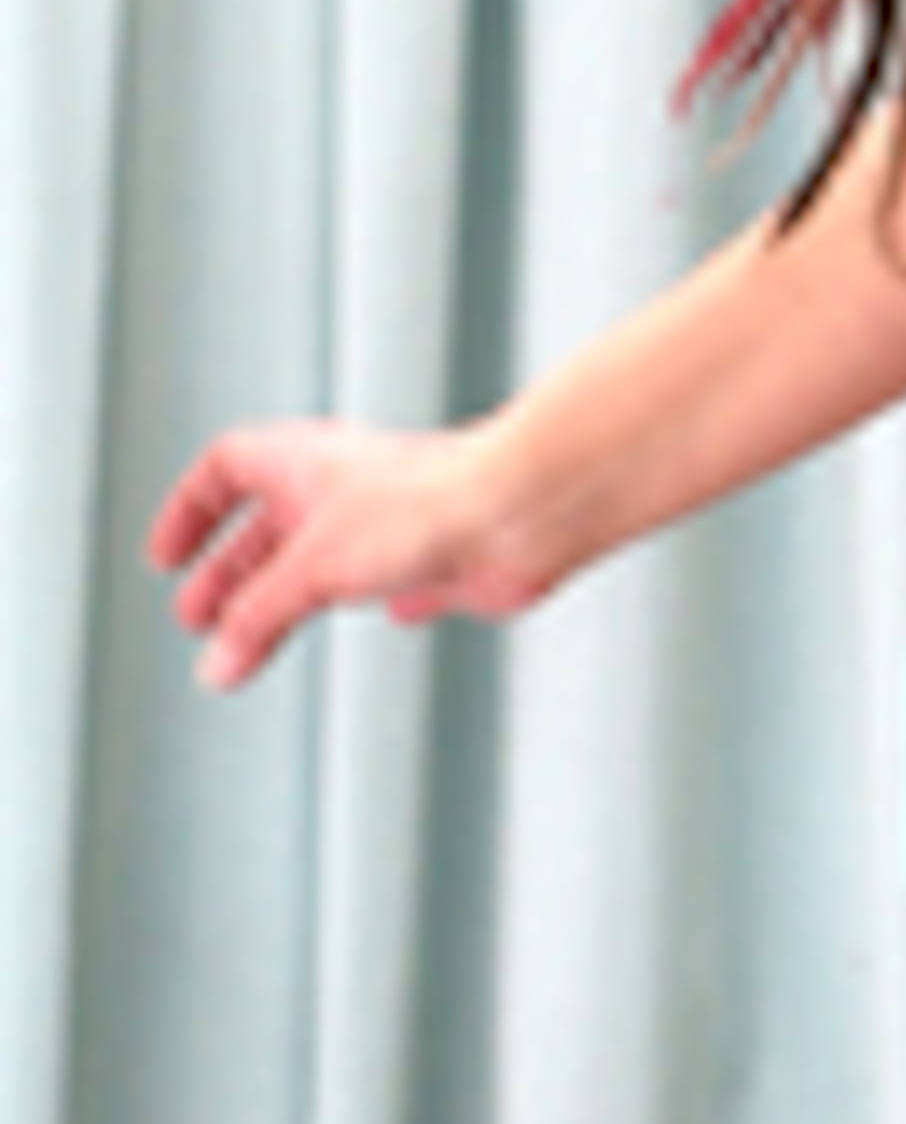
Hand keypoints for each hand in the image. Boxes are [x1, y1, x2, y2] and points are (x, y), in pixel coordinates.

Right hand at [147, 416, 541, 688]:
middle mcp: (345, 486)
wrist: (519, 510)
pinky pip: (403, 575)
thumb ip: (259, 617)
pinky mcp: (439, 557)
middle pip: (268, 528)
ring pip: (325, 560)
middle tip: (201, 622)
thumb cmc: (424, 505)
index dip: (190, 512)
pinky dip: (385, 595)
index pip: (226, 469)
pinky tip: (389, 615)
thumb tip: (217, 661)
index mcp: (303, 462)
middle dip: (229, 576)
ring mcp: (393, 521)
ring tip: (257, 641)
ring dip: (289, 599)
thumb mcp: (313, 568)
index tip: (167, 556)